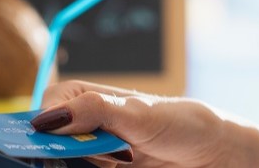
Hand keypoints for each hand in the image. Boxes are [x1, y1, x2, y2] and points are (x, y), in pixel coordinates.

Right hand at [31, 80, 258, 167]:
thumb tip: (49, 117)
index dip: (44, 125)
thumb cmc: (181, 122)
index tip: (54, 137)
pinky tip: (124, 166)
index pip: (45, 110)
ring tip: (125, 158)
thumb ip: (94, 112)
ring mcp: (94, 152)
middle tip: (107, 152)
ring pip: (65, 163)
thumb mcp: (138, 113)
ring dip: (84, 164)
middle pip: (49, 143)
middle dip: (62, 152)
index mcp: (86, 97)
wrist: (214, 155)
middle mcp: (84, 125)